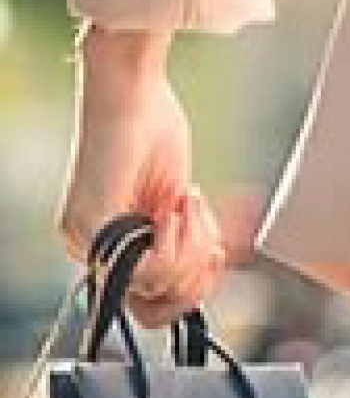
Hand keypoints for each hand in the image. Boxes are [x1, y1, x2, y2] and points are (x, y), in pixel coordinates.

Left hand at [52, 28, 224, 326]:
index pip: (154, 305)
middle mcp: (88, 249)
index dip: (196, 289)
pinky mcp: (90, 226)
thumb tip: (202, 278)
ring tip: (191, 202)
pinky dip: (177, 240)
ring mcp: (84, 240)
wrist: (131, 90)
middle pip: (158, 307)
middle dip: (198, 276)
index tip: (218, 254)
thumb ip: (181, 243)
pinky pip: (148, 268)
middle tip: (213, 238)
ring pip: (159, 286)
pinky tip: (178, 204)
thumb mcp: (176, 202)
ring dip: (193, 246)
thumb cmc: (153, 131)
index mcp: (107, 245)